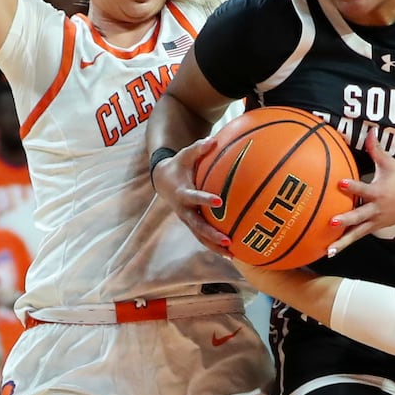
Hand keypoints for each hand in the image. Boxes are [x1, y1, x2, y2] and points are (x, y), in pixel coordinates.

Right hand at [151, 137, 230, 251]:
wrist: (162, 180)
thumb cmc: (178, 165)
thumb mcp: (185, 154)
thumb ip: (199, 148)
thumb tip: (214, 140)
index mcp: (182, 193)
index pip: (193, 197)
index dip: (204, 199)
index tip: (219, 202)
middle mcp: (184, 210)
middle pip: (197, 226)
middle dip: (211, 234)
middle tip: (227, 240)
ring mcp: (187, 219)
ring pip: (200, 236)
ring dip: (214, 245)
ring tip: (232, 253)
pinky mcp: (192, 224)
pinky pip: (203, 237)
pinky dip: (214, 245)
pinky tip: (231, 252)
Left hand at [329, 131, 394, 254]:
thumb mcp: (390, 164)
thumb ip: (376, 149)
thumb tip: (370, 130)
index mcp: (378, 192)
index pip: (363, 188)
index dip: (352, 186)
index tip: (340, 183)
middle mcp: (376, 209)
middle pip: (359, 215)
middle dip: (346, 219)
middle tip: (331, 221)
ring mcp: (375, 221)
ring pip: (357, 233)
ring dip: (343, 241)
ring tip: (329, 249)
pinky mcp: (373, 228)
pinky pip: (358, 237)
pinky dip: (345, 244)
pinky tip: (331, 251)